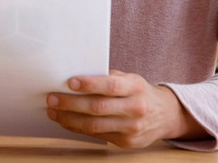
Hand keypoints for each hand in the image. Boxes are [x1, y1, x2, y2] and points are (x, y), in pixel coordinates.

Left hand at [45, 70, 205, 147]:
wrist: (165, 115)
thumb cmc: (140, 92)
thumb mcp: (130, 79)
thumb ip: (108, 77)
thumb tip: (76, 75)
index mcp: (135, 87)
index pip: (110, 86)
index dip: (89, 84)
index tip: (70, 82)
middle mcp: (135, 108)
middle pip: (98, 108)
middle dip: (71, 104)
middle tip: (52, 98)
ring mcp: (131, 128)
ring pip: (94, 126)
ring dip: (69, 119)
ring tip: (54, 112)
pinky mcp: (126, 142)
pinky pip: (97, 136)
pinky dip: (78, 128)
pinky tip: (67, 121)